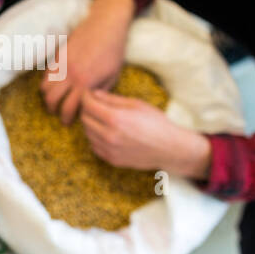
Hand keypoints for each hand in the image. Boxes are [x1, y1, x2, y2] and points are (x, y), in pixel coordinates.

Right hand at [41, 0, 134, 123]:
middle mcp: (71, 74)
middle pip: (52, 99)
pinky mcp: (59, 54)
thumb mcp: (113, 75)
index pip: (69, 108)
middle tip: (58, 114)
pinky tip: (55, 85)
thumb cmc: (114, 50)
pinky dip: (48, 82)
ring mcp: (62, 63)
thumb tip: (91, 104)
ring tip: (54, 100)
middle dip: (54, 110)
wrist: (106, 24)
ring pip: (45, 87)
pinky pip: (47, 73)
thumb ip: (100, 92)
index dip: (67, 118)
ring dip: (48, 96)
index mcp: (86, 82)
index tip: (68, 122)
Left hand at [79, 89, 211, 178]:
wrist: (169, 148)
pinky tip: (107, 132)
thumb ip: (112, 99)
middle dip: (87, 109)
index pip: (88, 105)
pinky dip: (96, 137)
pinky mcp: (111, 159)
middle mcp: (109, 135)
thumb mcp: (136, 104)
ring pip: (87, 133)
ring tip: (103, 118)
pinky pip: (94, 146)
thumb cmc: (156, 122)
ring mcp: (109, 150)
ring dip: (91, 123)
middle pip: (85, 119)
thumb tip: (95, 94)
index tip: (89, 94)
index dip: (86, 96)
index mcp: (115, 118)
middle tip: (95, 105)